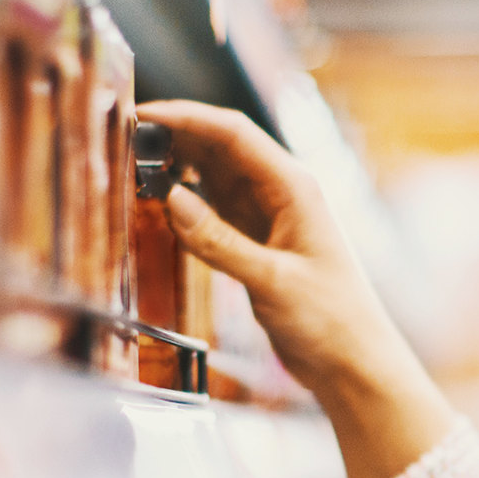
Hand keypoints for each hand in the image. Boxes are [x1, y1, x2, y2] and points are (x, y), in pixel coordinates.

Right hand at [135, 101, 452, 477]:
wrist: (353, 363)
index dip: (185, 118)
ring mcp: (268, 216)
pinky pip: (215, 209)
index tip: (141, 115)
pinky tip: (161, 204)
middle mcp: (281, 193)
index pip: (232, 132)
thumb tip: (170, 199)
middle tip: (125, 137)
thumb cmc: (331, 320)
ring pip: (215, 175)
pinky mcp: (257, 243)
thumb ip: (219, 241)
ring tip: (135, 165)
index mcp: (293, 187)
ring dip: (178, 166)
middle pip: (220, 146)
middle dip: (175, 136)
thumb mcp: (271, 281)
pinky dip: (187, 203)